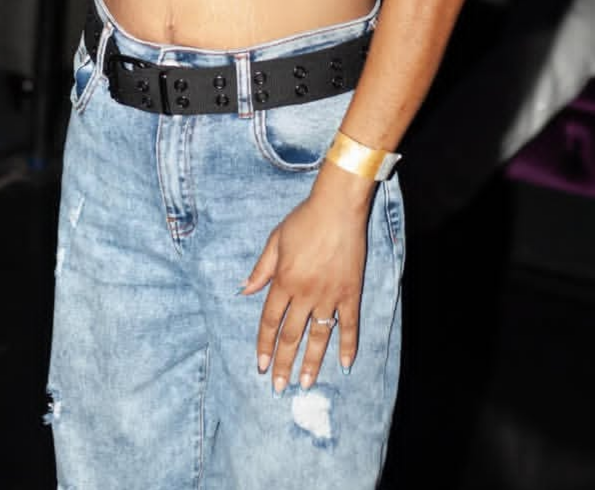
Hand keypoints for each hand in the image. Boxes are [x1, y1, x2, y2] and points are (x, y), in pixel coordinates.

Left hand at [242, 179, 372, 393]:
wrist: (337, 208)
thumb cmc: (304, 220)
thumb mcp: (276, 240)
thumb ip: (261, 269)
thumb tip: (244, 291)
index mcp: (284, 281)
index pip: (270, 321)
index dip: (264, 344)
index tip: (261, 365)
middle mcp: (305, 293)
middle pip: (291, 335)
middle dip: (283, 363)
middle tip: (278, 387)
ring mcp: (329, 295)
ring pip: (318, 336)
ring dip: (310, 362)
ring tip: (304, 384)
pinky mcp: (350, 293)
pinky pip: (349, 324)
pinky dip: (347, 345)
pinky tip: (343, 364)